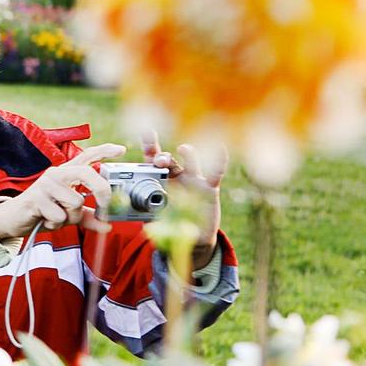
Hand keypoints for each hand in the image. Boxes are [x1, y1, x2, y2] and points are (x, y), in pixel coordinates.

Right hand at [0, 143, 126, 238]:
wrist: (14, 219)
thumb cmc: (43, 211)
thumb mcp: (69, 214)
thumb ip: (88, 218)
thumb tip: (107, 226)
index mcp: (66, 174)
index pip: (86, 157)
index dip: (104, 151)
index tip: (121, 149)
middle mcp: (56, 174)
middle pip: (86, 173)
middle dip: (100, 190)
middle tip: (105, 208)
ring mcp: (45, 184)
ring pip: (75, 202)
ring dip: (70, 217)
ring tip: (56, 215)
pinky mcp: (36, 198)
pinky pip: (60, 215)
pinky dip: (56, 223)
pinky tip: (45, 219)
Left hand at [141, 131, 227, 266]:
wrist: (193, 236)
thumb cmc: (172, 223)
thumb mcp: (157, 219)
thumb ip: (152, 218)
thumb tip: (145, 227)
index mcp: (159, 179)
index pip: (152, 159)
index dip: (149, 144)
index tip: (147, 130)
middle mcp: (175, 174)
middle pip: (168, 160)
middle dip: (163, 157)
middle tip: (159, 160)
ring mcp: (193, 179)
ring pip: (190, 161)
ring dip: (187, 154)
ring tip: (183, 149)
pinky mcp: (209, 187)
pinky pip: (215, 172)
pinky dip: (219, 161)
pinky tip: (220, 148)